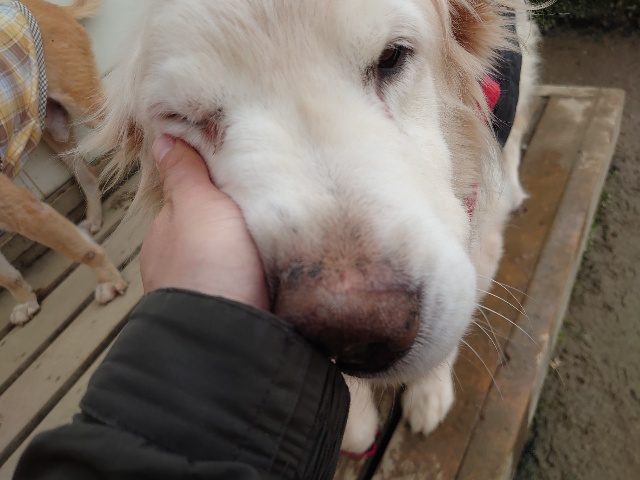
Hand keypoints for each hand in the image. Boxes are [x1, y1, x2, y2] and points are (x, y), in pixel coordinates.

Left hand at [140, 136, 268, 310]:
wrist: (230, 336)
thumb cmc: (210, 264)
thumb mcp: (198, 205)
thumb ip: (184, 174)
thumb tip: (162, 139)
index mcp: (167, 233)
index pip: (190, 196)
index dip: (214, 181)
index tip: (243, 169)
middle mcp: (181, 263)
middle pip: (212, 227)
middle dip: (234, 217)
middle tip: (269, 199)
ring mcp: (207, 291)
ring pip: (230, 257)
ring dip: (247, 247)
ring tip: (281, 233)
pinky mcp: (234, 313)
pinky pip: (247, 282)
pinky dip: (258, 272)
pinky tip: (278, 268)